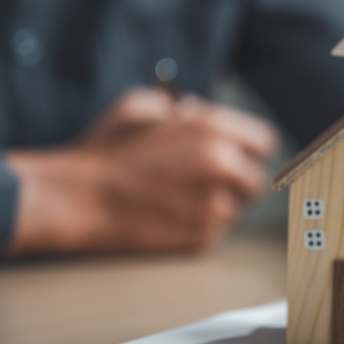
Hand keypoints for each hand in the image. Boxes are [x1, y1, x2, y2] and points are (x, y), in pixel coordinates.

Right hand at [5, 88, 278, 255]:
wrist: (79, 198)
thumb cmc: (106, 150)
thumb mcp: (142, 106)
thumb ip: (180, 106)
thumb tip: (199, 110)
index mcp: (213, 129)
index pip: (265, 141)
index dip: (249, 149)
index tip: (239, 154)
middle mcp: (223, 166)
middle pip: (256, 180)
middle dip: (236, 181)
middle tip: (209, 181)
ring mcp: (215, 205)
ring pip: (237, 208)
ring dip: (217, 204)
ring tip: (177, 197)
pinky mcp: (203, 238)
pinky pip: (215, 231)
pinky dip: (199, 226)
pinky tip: (168, 215)